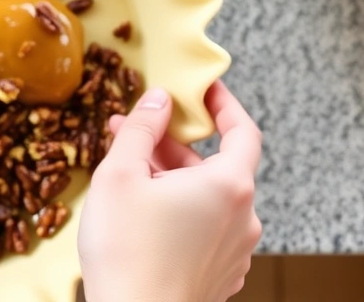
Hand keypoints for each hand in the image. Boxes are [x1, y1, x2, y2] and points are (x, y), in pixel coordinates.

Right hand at [78, 81, 262, 301]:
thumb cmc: (126, 252)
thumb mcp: (120, 174)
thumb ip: (141, 128)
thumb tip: (158, 99)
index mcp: (229, 185)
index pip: (243, 130)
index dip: (224, 104)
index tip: (205, 89)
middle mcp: (243, 217)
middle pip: (216, 164)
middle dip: (174, 145)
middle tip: (133, 132)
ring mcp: (235, 250)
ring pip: (207, 198)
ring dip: (173, 179)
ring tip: (129, 176)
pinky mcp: (220, 274)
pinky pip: (205, 228)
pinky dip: (180, 210)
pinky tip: (142, 214)